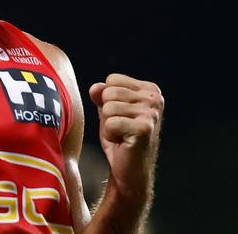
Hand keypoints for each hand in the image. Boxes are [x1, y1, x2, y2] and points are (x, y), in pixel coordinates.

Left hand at [89, 73, 163, 200]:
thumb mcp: (108, 110)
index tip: (120, 115)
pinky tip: (123, 142)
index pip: (112, 79)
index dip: (108, 99)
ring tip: (121, 135)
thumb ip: (101, 94)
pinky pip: (110, 122)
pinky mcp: (144, 129)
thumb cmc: (120, 138)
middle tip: (120, 128)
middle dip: (107, 112)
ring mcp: (151, 113)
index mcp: (149, 90)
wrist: (129, 171)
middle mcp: (154, 99)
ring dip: (108, 124)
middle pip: (109, 92)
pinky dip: (110, 135)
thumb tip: (96, 87)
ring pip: (108, 107)